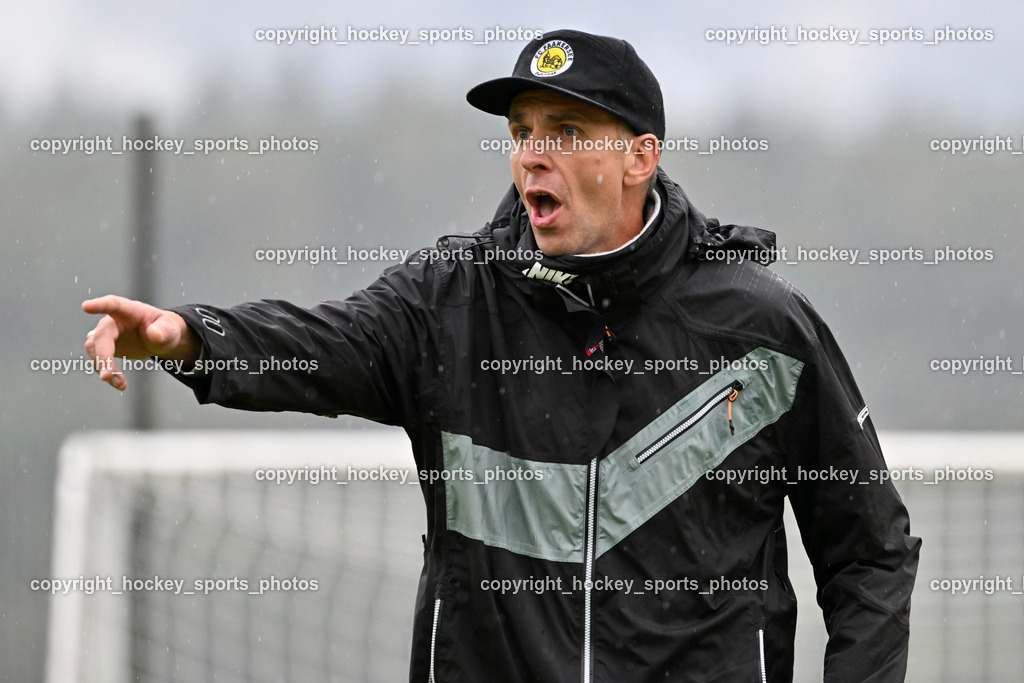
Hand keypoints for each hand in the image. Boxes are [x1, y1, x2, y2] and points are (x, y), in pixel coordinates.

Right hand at [82, 295, 198, 390]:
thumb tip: (154, 335)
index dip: (100, 305)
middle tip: (106, 376)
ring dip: (103, 367)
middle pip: (101, 335)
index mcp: (130, 310)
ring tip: (120, 384)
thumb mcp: (170, 330)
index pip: (113, 304)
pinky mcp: (104, 347)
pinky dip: (106, 372)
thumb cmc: (164, 329)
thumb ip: (164, 331)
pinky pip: (98, 359)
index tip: (86, 306)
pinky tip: (119, 383)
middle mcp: (114, 320)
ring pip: (94, 349)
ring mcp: (107, 334)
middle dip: (102, 356)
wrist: (159, 338)